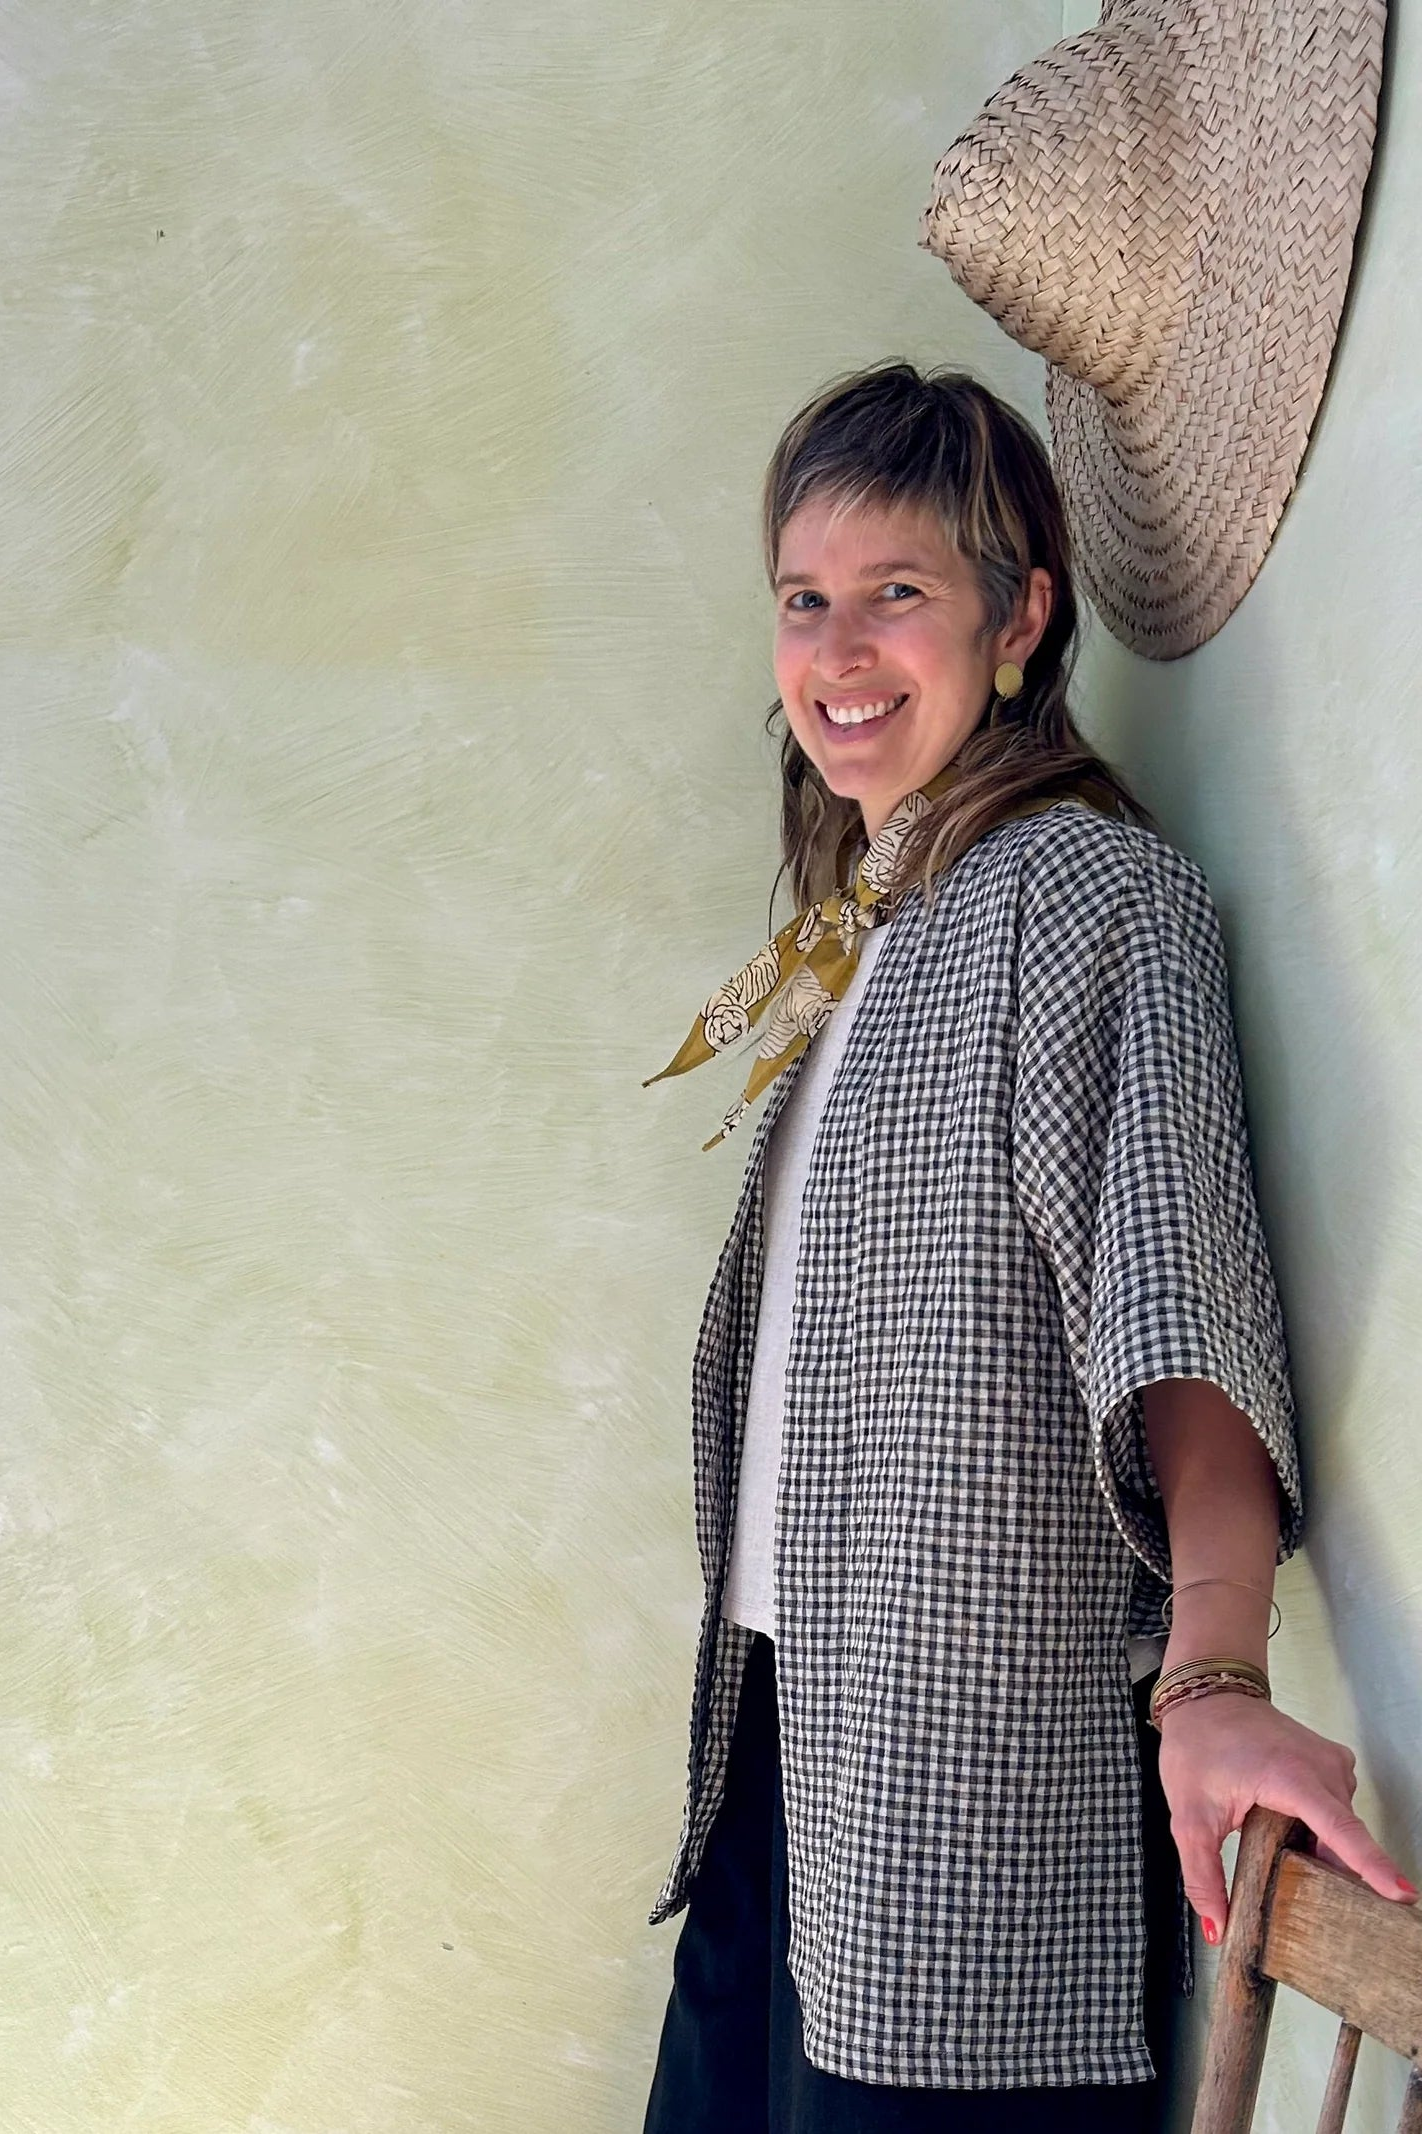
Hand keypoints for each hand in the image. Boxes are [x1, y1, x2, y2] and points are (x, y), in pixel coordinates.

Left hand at [1156, 1691, 1418, 1942]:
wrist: (1206, 1695)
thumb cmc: (1198, 1746)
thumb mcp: (1188, 1816)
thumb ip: (1203, 1875)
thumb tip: (1217, 1928)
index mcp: (1291, 1777)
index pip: (1341, 1830)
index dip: (1372, 1866)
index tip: (1402, 1894)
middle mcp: (1323, 1767)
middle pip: (1343, 1839)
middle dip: (1327, 1871)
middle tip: (1297, 1896)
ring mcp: (1332, 1763)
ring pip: (1341, 1827)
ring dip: (1319, 1847)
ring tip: (1280, 1849)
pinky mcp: (1333, 1762)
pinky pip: (1338, 1809)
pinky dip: (1321, 1827)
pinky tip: (1289, 1829)